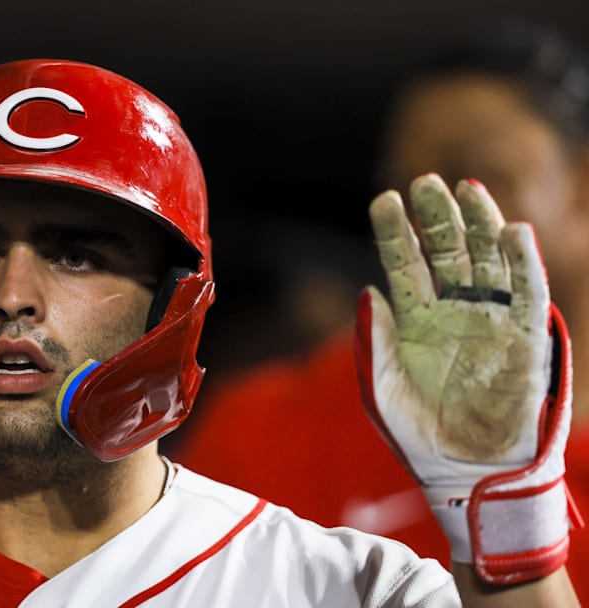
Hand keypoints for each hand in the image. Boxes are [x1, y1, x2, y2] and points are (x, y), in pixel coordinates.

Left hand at [355, 174, 579, 583]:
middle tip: (425, 182)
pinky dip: (521, 261)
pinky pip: (527, 292)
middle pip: (447, 251)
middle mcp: (454, 313)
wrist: (466, 473)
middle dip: (436, 217)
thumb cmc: (418, 435)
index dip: (394, 232)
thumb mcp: (381, 389)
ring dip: (479, 224)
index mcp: (415, 321)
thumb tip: (368, 289)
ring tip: (466, 189)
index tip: (384, 199)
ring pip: (487, 260)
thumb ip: (372, 342)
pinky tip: (510, 230)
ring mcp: (490, 322)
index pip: (404, 264)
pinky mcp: (525, 338)